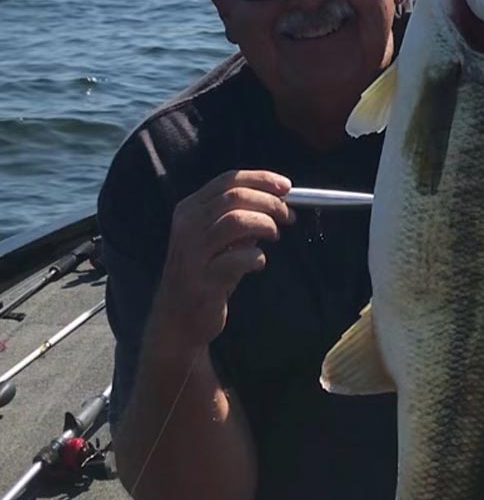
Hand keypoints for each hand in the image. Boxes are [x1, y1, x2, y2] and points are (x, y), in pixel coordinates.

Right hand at [151, 170, 294, 348]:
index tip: (286, 187)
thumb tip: (277, 201)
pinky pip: (240, 258)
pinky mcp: (203, 279)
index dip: (261, 179)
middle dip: (270, 202)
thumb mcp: (218, 240)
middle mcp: (187, 226)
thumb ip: (240, 218)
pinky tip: (258, 264)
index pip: (228, 179)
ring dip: (266, 225)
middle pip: (235, 196)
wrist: (178, 320)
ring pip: (237, 220)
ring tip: (274, 236)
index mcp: (189, 209)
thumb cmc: (205, 275)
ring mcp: (192, 252)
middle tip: (289, 215)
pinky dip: (257, 257)